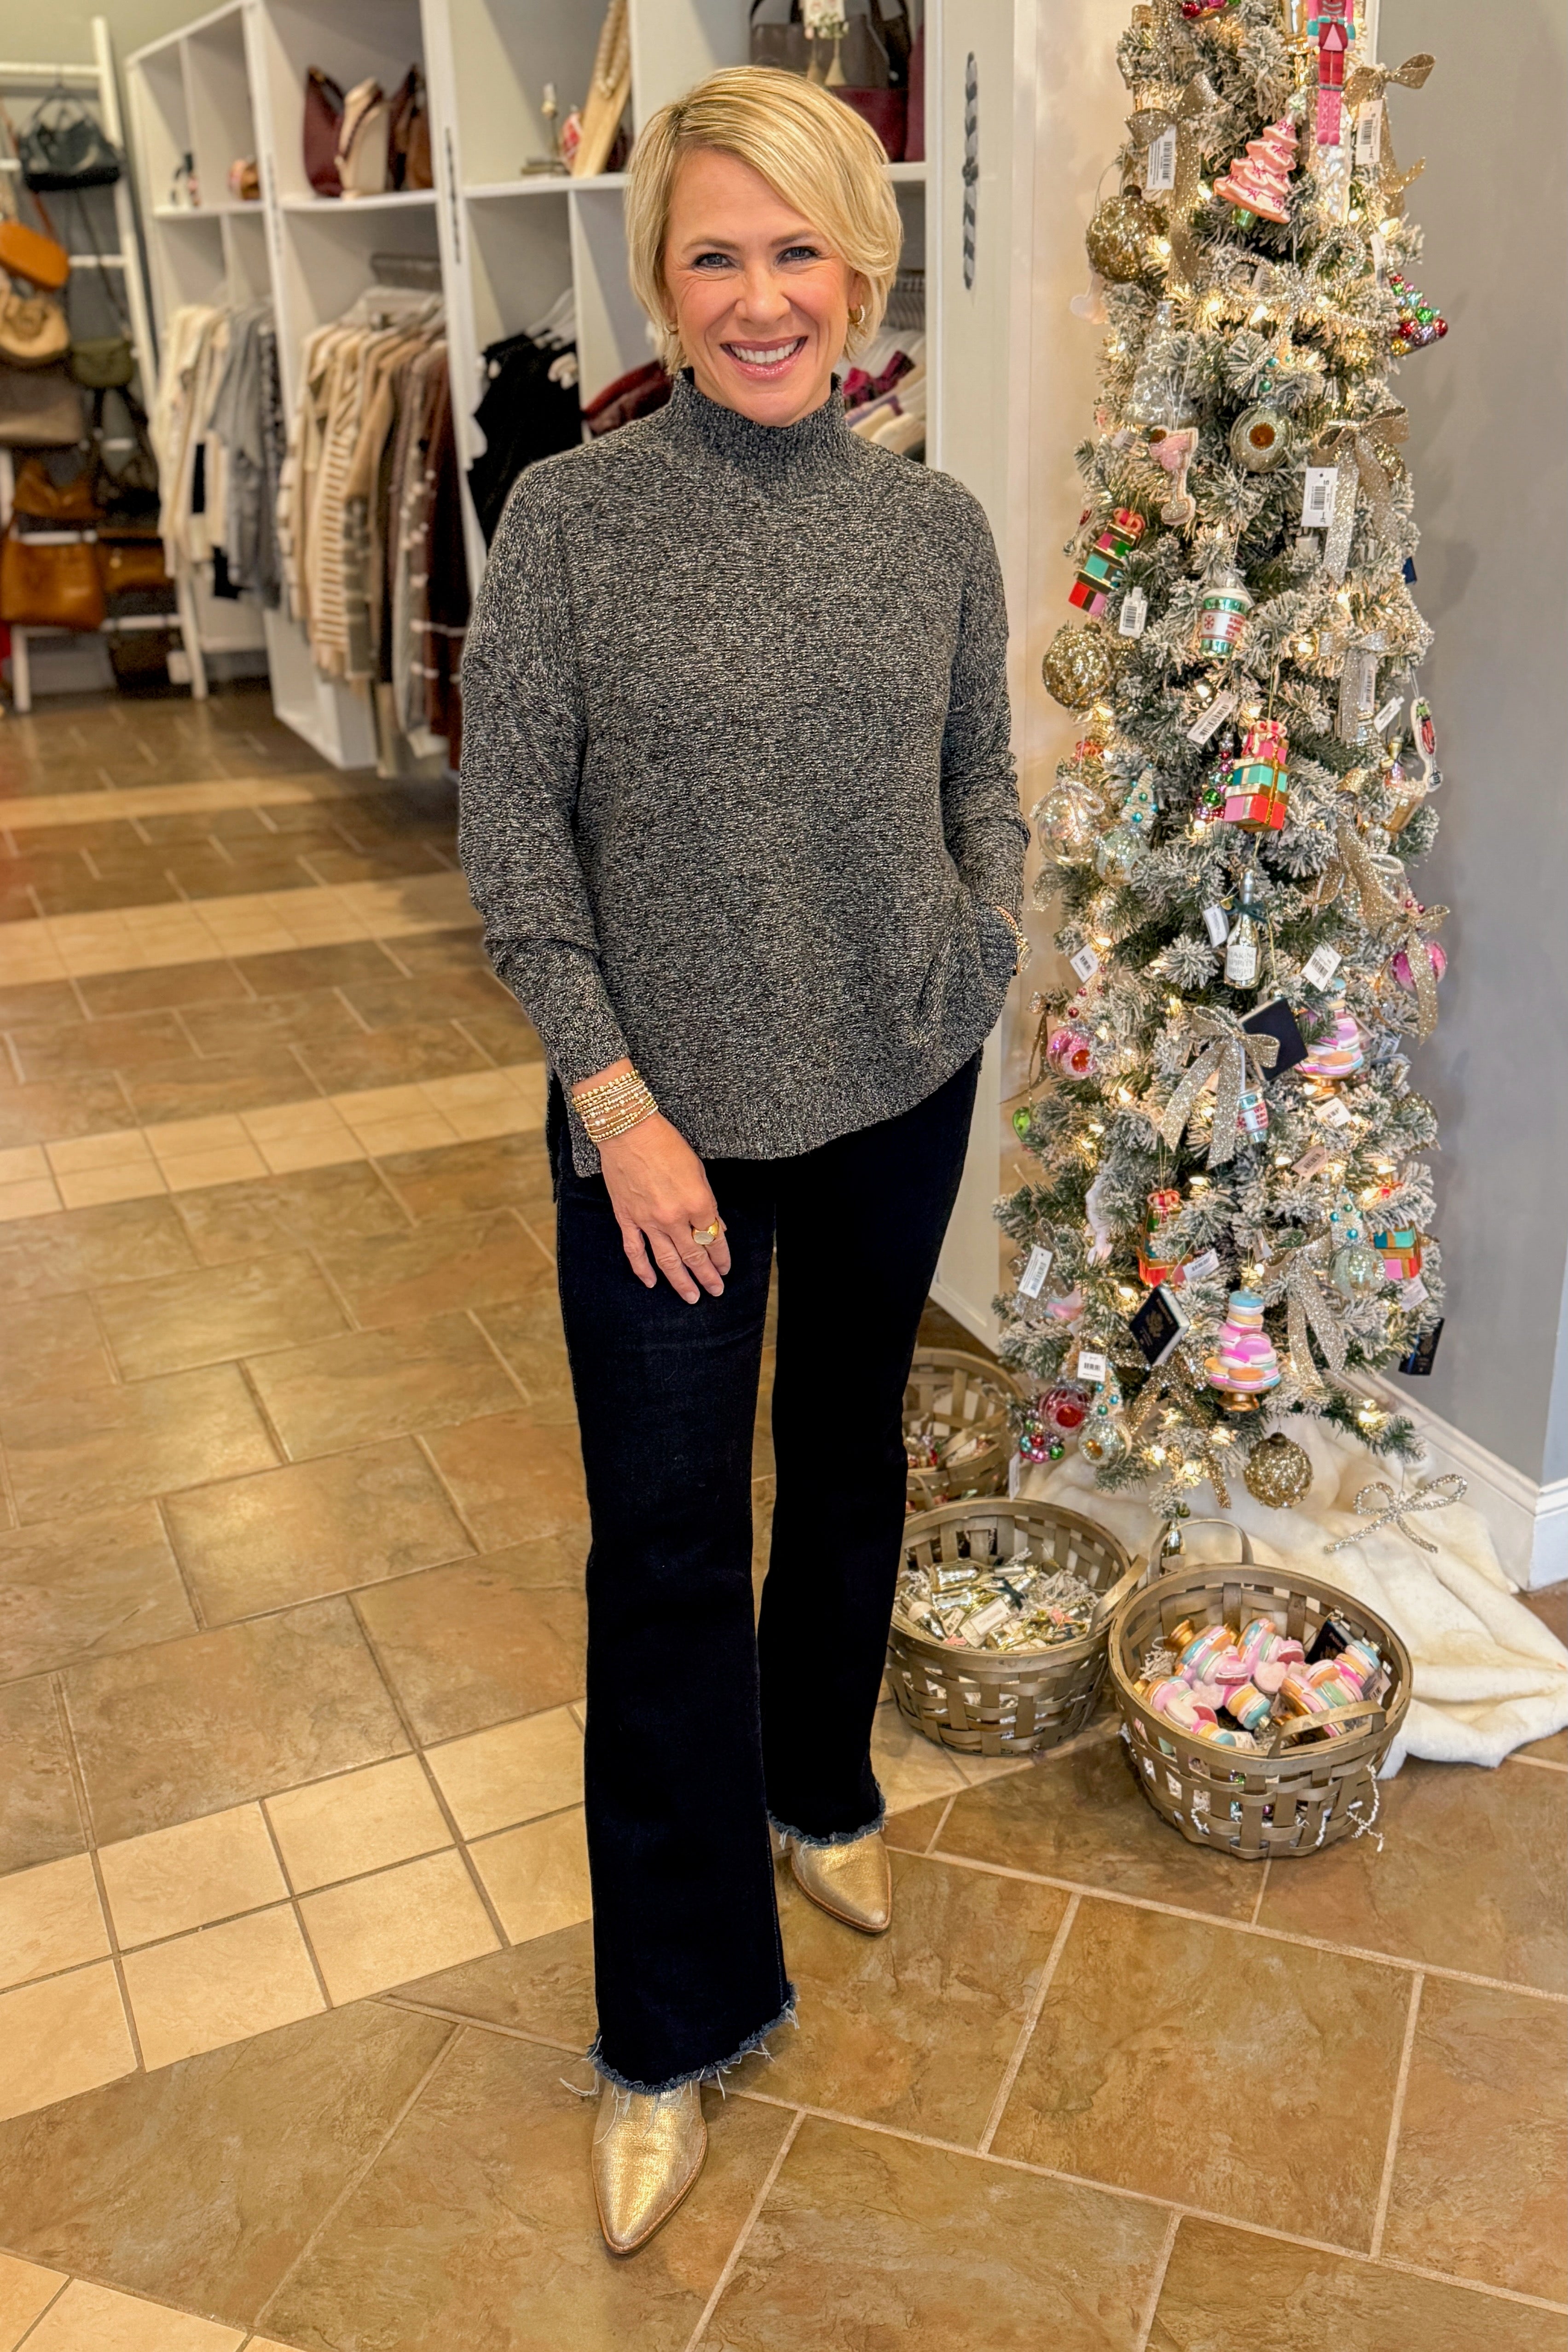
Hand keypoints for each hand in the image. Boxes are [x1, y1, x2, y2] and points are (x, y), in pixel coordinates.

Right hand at [593, 1107, 729, 1302]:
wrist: (629, 1131)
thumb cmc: (667, 1144)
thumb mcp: (698, 1171)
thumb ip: (708, 1204)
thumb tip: (717, 1228)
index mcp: (698, 1202)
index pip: (714, 1239)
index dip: (722, 1257)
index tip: (726, 1268)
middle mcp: (675, 1217)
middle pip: (694, 1255)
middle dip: (707, 1276)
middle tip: (716, 1291)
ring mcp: (649, 1220)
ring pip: (668, 1260)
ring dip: (681, 1282)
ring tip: (692, 1297)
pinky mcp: (628, 1218)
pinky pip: (635, 1251)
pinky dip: (643, 1270)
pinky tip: (651, 1283)